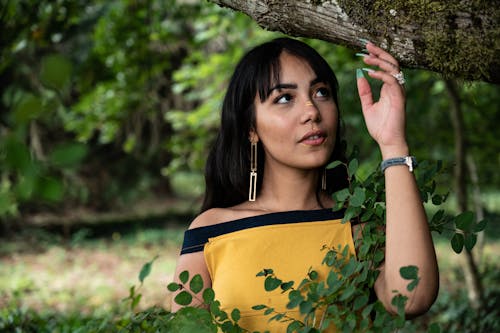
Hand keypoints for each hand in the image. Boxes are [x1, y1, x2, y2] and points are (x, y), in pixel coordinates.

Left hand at [356, 42, 407, 158]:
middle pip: (391, 63)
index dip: (377, 57)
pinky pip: (392, 81)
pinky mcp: (399, 97)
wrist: (387, 141)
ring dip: (380, 61)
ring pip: (393, 68)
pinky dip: (382, 75)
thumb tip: (359, 75)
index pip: (385, 67)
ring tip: (366, 58)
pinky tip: (370, 73)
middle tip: (367, 46)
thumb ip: (364, 91)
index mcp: (389, 88)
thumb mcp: (367, 106)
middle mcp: (395, 87)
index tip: (365, 50)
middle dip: (380, 53)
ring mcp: (399, 91)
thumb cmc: (380, 126)